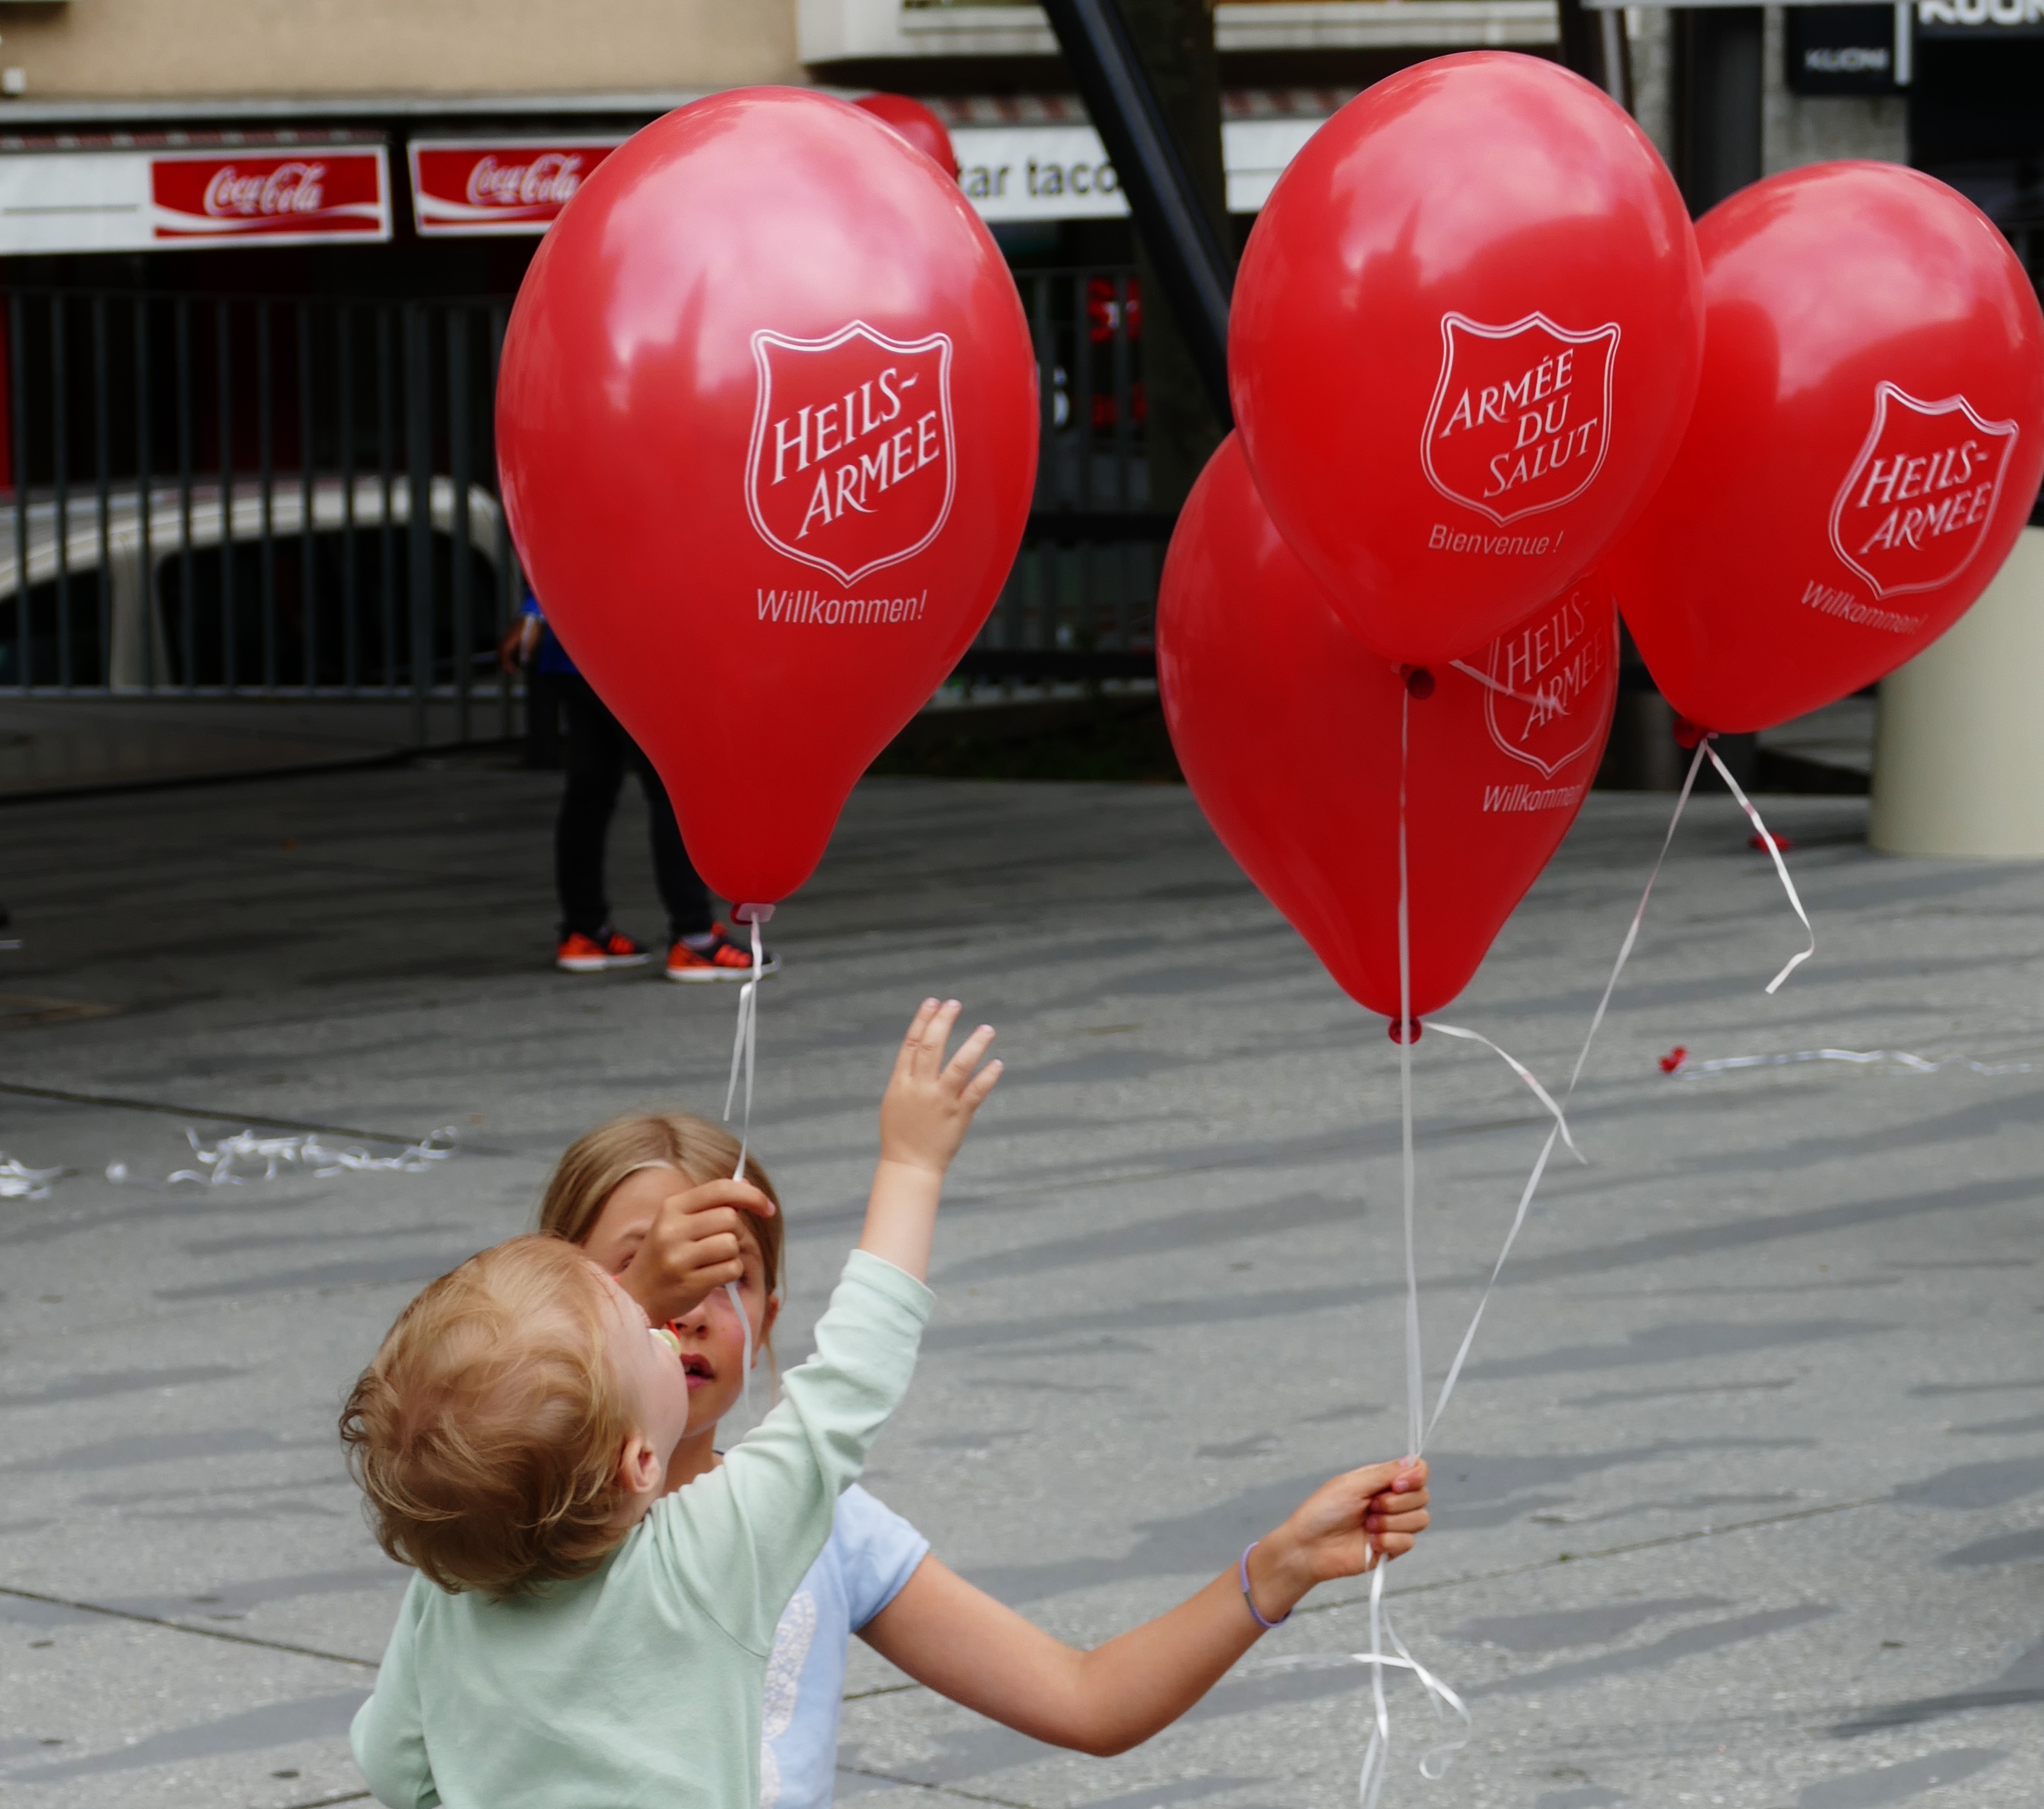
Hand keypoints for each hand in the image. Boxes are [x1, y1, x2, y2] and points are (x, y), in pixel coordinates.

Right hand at [497, 617, 538, 674]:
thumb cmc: (531, 626)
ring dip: (504, 657)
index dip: (506, 664)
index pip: (504, 654)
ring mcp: (507, 635)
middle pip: (500, 652)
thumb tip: (525, 659)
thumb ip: (528, 650)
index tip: (511, 670)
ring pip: (501, 648)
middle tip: (510, 670)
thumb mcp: (532, 640)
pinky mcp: (509, 634)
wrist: (531, 615)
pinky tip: (511, 655)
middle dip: (504, 662)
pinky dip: (505, 652)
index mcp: (511, 640)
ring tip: (510, 664)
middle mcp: (506, 638)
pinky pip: (503, 644)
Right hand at [613, 1177, 775, 1323]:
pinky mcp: (689, 1283)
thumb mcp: (679, 1223)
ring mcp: (679, 1257)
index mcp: (671, 1207)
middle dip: (736, 1231)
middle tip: (721, 1243)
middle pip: (730, 1218)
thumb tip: (747, 1185)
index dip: (751, 1195)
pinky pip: (731, 1269)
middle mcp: (672, 1229)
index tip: (767, 1207)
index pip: (720, 1189)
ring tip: (712, 1261)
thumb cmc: (666, 1256)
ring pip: (732, 1244)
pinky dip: (730, 1272)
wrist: (636, 1297)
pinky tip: (712, 1275)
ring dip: (732, 1254)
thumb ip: (711, 1204)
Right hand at [877, 998, 1000, 1175]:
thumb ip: (908, 1076)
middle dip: (943, 1022)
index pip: (911, 1044)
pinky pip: (976, 1092)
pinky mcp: (958, 1115)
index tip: (933, 1002)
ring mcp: (940, 1101)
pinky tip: (997, 1063)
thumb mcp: (895, 1100)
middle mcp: (920, 1088)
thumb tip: (919, 1049)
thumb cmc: (900, 1133)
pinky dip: (987, 1077)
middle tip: (955, 1004)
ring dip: (974, 1045)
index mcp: (901, 1082)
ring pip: (959, 1066)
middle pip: (931, 1047)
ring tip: (987, 1028)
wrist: (909, 1165)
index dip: (922, 1020)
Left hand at [1246, 1459, 1430, 1621]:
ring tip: (1367, 1525)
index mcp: (1381, 1480)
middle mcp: (1391, 1500)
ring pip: (1420, 1519)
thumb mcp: (1352, 1484)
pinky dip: (1389, 1541)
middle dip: (1396, 1502)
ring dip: (1391, 1522)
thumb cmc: (1322, 1511)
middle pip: (1422, 1496)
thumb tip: (1411, 1461)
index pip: (1417, 1471)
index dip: (1415, 1477)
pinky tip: (1370, 1542)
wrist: (1309, 1547)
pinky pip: (1409, 1542)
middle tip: (1370, 1506)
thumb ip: (1384, 1473)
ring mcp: (1393, 1525)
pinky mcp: (1392, 1548)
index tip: (1397, 1485)